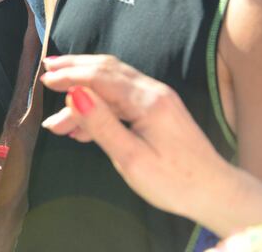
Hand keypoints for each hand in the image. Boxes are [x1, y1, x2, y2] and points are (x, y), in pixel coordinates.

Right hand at [38, 55, 234, 221]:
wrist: (216, 192)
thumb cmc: (174, 182)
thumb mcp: (132, 158)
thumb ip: (101, 124)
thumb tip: (74, 94)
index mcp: (147, 102)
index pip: (100, 77)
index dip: (70, 76)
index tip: (44, 80)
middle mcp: (153, 91)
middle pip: (106, 69)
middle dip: (74, 69)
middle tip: (46, 70)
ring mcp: (157, 98)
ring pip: (112, 82)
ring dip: (83, 90)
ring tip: (57, 116)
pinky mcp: (158, 108)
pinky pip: (121, 95)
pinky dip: (98, 102)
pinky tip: (82, 124)